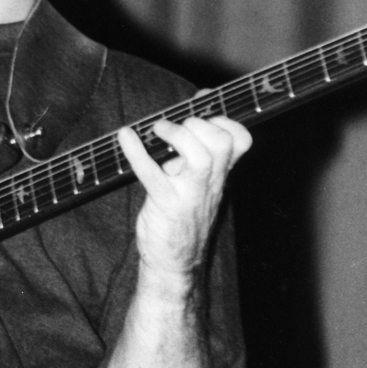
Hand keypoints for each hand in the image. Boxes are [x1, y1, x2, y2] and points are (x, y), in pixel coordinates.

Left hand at [117, 114, 250, 285]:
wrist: (174, 262)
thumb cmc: (181, 216)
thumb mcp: (195, 182)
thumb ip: (194, 152)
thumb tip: (184, 119)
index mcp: (218, 174)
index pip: (241, 140)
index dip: (225, 119)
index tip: (202, 105)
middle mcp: (210, 182)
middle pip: (222, 143)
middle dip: (198, 124)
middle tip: (173, 126)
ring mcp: (190, 194)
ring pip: (201, 156)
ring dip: (177, 134)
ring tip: (157, 129)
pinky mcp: (167, 204)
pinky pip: (153, 174)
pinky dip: (137, 152)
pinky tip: (125, 136)